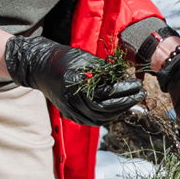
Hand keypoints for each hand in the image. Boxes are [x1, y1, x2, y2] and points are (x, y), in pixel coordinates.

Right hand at [2, 36, 142, 127]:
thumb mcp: (84, 59)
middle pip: (104, 109)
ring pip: (99, 118)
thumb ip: (104, 70)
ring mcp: (69, 110)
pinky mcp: (70, 114)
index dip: (124, 90)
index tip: (137, 85)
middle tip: (140, 94)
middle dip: (125, 102)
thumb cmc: (63, 58)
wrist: (39, 67)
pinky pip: (92, 120)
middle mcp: (71, 102)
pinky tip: (117, 109)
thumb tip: (125, 78)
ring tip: (132, 101)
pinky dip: (106, 116)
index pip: (105, 93)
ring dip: (118, 111)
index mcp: (74, 85)